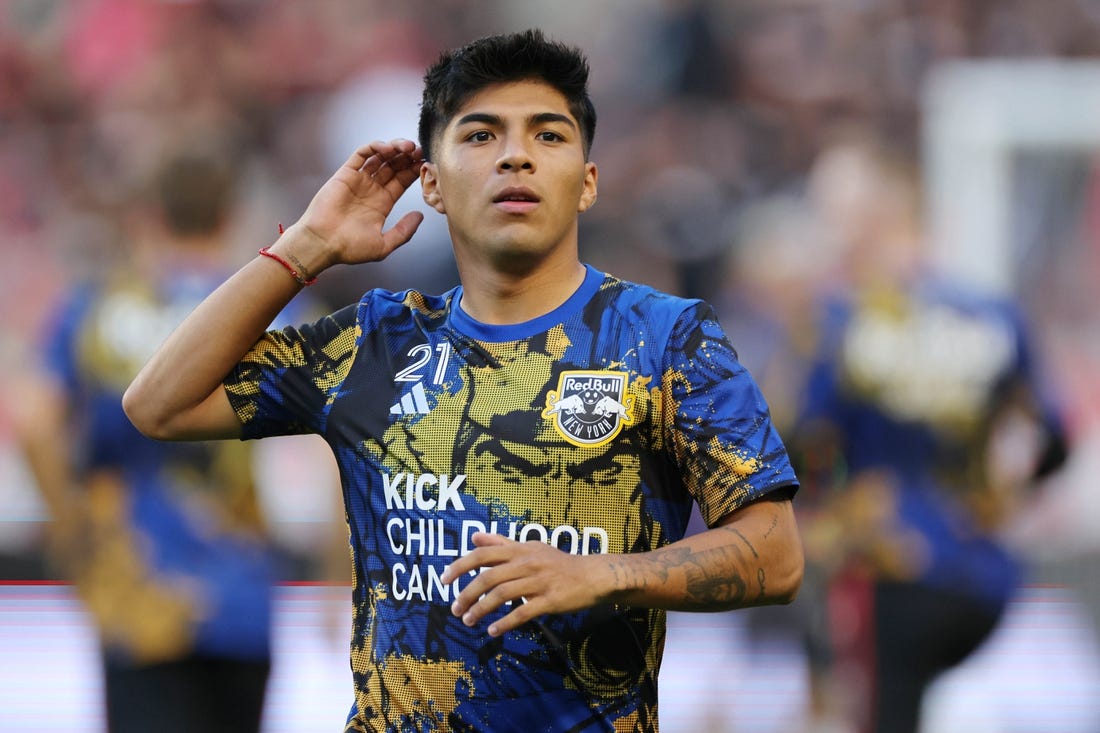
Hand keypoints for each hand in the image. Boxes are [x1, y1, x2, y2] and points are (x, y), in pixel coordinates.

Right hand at [291, 139, 425, 267]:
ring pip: (380, 157)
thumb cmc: (349, 248)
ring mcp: (359, 180)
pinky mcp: (345, 173)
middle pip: (394, 166)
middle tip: (420, 151)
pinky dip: (375, 147)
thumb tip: (420, 215)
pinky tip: (387, 149)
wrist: (322, 243)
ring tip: (407, 147)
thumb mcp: (384, 245)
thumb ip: (404, 231)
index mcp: (383, 203)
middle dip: (408, 157)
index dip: (414, 171)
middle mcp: (372, 189)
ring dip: (395, 148)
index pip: (402, 181)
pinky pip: (361, 154)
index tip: (426, 164)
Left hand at [440, 532, 608, 636]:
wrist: (591, 575)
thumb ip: (501, 543)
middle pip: (488, 577)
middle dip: (467, 594)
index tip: (443, 580)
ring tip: (469, 621)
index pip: (483, 554)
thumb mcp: (530, 547)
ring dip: (481, 610)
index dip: (460, 566)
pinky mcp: (549, 600)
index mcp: (519, 549)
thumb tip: (474, 537)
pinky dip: (505, 623)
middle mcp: (526, 563)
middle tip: (455, 609)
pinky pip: (522, 613)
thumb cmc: (557, 562)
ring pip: (502, 596)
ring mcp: (538, 582)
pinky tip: (493, 631)